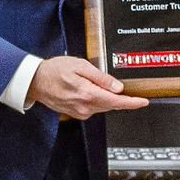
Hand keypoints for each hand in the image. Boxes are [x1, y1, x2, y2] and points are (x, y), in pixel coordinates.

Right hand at [29, 56, 147, 118]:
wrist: (36, 81)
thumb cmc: (55, 70)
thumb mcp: (80, 66)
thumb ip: (101, 78)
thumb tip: (118, 87)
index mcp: (88, 94)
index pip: (116, 101)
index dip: (132, 102)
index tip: (143, 102)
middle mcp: (85, 107)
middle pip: (111, 104)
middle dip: (121, 97)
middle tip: (128, 88)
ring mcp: (80, 112)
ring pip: (103, 106)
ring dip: (107, 97)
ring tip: (97, 82)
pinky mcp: (77, 113)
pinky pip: (94, 107)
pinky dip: (97, 99)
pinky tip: (89, 89)